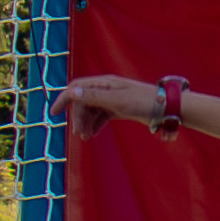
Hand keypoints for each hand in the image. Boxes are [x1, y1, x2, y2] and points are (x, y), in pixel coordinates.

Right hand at [56, 73, 171, 128]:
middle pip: (83, 102)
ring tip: (86, 137)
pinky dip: (95, 124)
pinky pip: (101, 116)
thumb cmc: (142, 101)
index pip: (76, 88)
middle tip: (80, 134)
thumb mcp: (117, 101)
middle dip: (78, 117)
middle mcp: (106, 89)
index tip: (53, 114)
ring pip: (91, 110)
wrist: (166, 108)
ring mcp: (112, 99)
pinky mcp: (118, 108)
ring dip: (86, 123)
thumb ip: (94, 96)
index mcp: (104, 83)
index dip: (63, 99)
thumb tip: (72, 92)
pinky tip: (93, 134)